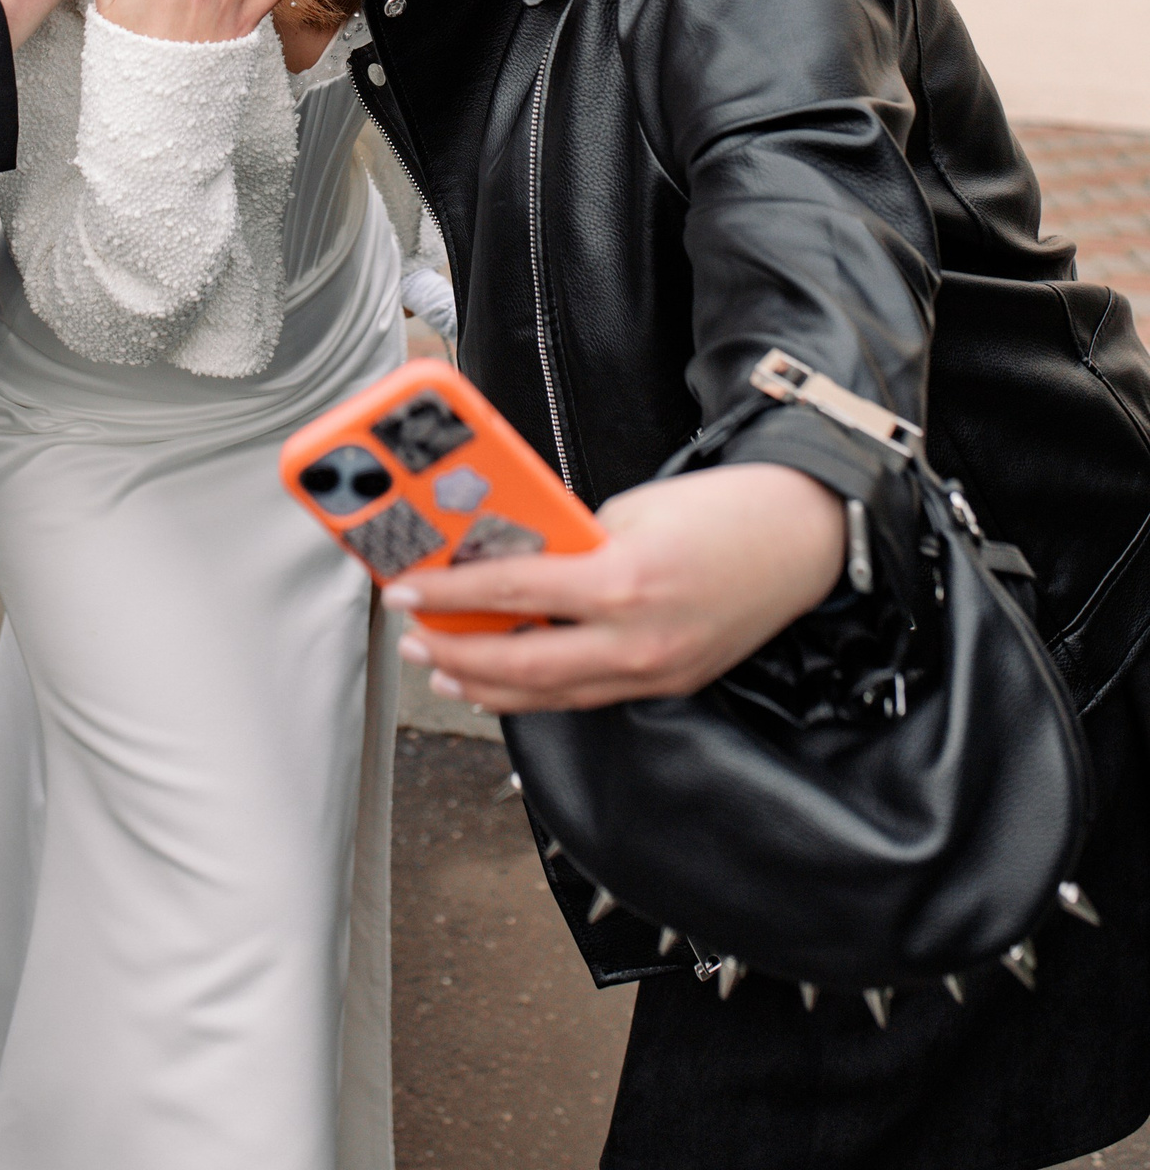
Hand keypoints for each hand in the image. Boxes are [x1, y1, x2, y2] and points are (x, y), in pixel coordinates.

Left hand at [385, 462, 845, 712]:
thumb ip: (569, 544)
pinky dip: (541, 691)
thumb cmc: (720, 510)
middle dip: (455, 655)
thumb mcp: (629, 512)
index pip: (511, 592)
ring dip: (489, 686)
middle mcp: (636, 642)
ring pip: (552, 695)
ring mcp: (656, 673)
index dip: (447, 595)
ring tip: (445, 669)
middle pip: (521, 665)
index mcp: (621, 582)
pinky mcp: (670, 683)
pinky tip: (512, 680)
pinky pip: (588, 696)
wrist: (803, 536)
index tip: (403, 591)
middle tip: (411, 639)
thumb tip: (510, 562)